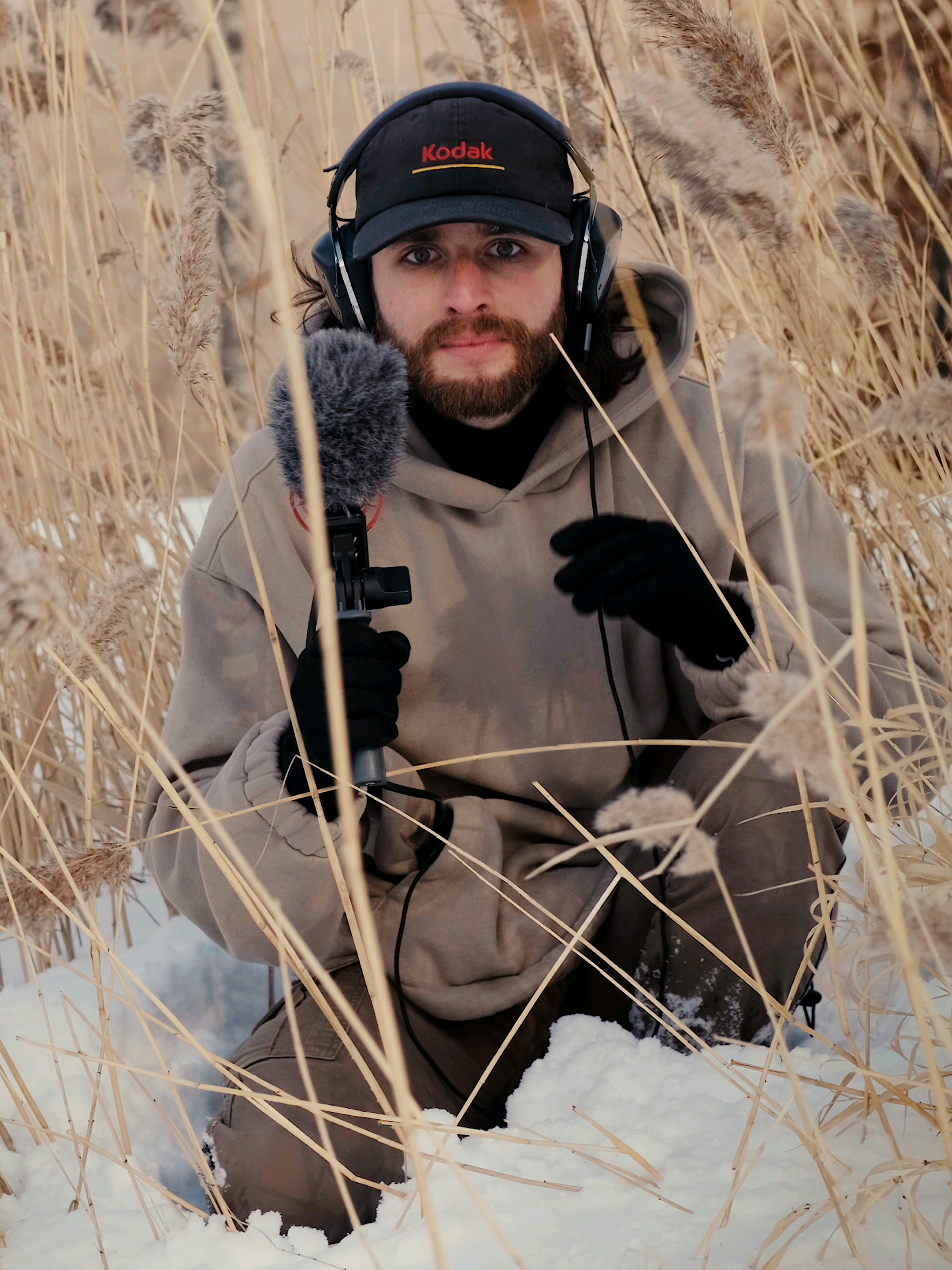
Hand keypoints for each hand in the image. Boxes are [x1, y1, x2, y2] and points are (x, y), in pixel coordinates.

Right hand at [279, 623, 410, 816]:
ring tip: (386, 711)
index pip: (350, 635)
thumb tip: (399, 645)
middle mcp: (308, 678)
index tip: (387, 658)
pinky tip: (383, 730)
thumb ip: (379, 651)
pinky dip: (386, 729)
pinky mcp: (328, 739)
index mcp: (313, 655)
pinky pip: (373, 728)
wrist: (316, 753)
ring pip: (373, 699)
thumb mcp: (351, 670)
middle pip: (367, 668)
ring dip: (390, 706)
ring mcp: (314, 709)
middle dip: (391, 678)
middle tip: (392, 689)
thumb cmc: (343, 703)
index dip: (378, 645)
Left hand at [551, 515, 753, 669]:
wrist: (708, 621)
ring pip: (633, 565)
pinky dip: (628, 597)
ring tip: (580, 605)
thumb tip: (566, 564)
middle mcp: (666, 537)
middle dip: (585, 563)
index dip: (582, 532)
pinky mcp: (689, 582)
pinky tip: (609, 610)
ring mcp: (680, 557)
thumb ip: (605, 567)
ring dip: (600, 585)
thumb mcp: (629, 578)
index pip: (612, 523)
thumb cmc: (660, 597)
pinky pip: (653, 586)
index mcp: (649, 530)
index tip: (556, 546)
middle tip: (561, 584)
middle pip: (619, 543)